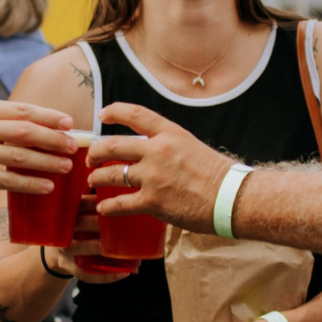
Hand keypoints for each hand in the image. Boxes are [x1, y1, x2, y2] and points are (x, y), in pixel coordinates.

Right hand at [0, 99, 76, 195]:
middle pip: (26, 131)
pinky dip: (30, 183)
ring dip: (47, 162)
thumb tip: (44, 126)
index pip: (23, 110)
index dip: (49, 116)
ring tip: (66, 167)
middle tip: (73, 146)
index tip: (70, 123)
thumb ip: (4, 119)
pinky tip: (47, 186)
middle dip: (53, 139)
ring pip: (19, 156)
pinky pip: (7, 180)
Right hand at [46, 195, 132, 284]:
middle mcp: (65, 229)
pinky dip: (106, 276)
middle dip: (104, 223)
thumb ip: (94, 205)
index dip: (100, 202)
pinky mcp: (69, 267)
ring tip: (127, 250)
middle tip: (127, 223)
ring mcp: (66, 249)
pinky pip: (87, 274)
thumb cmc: (75, 229)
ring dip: (107, 249)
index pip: (83, 203)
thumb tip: (126, 197)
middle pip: (84, 223)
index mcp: (69, 212)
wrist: (53, 253)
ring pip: (87, 247)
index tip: (118, 201)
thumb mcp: (78, 214)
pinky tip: (124, 273)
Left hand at [86, 104, 231, 231]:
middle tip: (91, 159)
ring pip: (112, 174)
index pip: (135, 114)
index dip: (114, 111)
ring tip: (93, 182)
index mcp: (170, 133)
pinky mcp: (153, 202)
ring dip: (97, 179)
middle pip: (113, 145)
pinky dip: (108, 207)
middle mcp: (158, 151)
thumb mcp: (191, 146)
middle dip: (96, 152)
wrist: (231, 197)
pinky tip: (104, 209)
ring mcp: (153, 176)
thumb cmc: (217, 174)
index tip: (102, 115)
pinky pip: (121, 204)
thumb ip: (169, 145)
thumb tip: (151, 152)